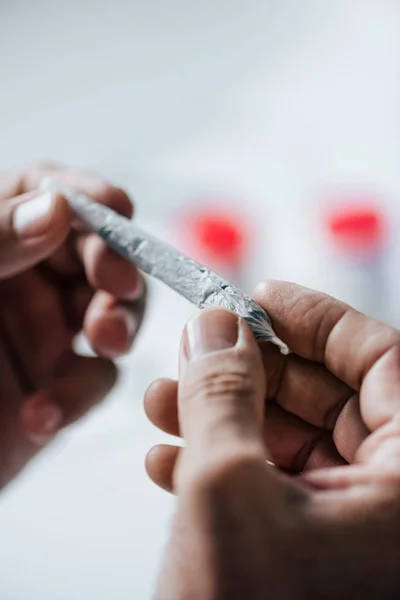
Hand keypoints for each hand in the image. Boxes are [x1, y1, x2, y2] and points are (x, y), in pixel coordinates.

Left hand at [0, 162, 144, 487]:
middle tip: (120, 286)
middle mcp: (25, 276)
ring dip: (118, 324)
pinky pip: (93, 381)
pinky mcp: (56, 384)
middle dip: (114, 265)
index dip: (89, 195)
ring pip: (113, 312)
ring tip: (106, 341)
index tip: (116, 209)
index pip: (46, 193)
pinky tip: (39, 416)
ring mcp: (43, 330)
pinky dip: (77, 397)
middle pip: (94, 252)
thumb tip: (58, 206)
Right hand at [145, 282, 399, 598]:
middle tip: (198, 349)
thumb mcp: (225, 491)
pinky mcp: (315, 555)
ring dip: (223, 415)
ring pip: (293, 441)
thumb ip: (220, 393)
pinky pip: (275, 485)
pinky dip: (222, 463)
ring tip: (163, 400)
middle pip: (330, 398)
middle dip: (251, 370)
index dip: (319, 319)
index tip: (261, 297)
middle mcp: (397, 503)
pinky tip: (171, 458)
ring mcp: (356, 532)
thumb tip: (213, 327)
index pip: (385, 361)